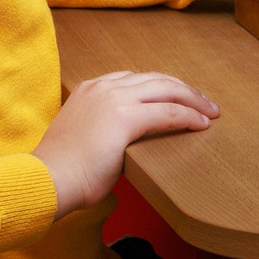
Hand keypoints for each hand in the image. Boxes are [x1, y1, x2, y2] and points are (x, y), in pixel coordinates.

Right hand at [34, 70, 219, 216]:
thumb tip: (124, 140)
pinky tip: (201, 124)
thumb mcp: (83, 135)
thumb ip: (104, 127)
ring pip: (167, 89)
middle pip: (156, 78)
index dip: (162, 86)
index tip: (178, 97)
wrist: (48, 179)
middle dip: (184, 89)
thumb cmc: (63, 169)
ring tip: (209, 111)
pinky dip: (188, 116)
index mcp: (90, 88)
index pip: (136, 78)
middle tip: (203, 102)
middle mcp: (103, 87)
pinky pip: (168, 112)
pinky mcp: (125, 118)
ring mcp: (114, 99)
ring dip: (193, 99)